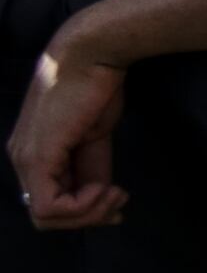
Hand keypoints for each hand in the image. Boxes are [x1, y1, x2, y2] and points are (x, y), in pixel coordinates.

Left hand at [12, 40, 130, 228]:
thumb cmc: (96, 85)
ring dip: (88, 214)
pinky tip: (106, 188)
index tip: (118, 201)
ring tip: (116, 194)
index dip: (84, 213)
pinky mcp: (38, 157)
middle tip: (118, 204)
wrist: (92, 53)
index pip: (49, 203)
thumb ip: (91, 166)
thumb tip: (102, 194)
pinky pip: (51, 206)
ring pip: (45, 217)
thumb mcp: (94, 135)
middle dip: (87, 218)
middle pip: (44, 217)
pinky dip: (83, 206)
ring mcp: (26, 159)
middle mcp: (21, 159)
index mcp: (32, 153)